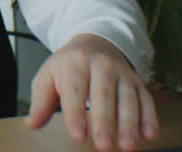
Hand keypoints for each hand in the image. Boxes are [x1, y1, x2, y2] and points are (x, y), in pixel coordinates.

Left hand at [24, 34, 157, 150]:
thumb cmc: (69, 65)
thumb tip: (32, 124)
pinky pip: (146, 99)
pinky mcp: (138, 82)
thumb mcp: (48, 75)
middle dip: (105, 121)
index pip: (75, 90)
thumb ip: (41, 101)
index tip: (78, 135)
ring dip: (129, 123)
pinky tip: (149, 134)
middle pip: (104, 95)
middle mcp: (101, 66)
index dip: (76, 114)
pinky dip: (149, 117)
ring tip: (128, 145)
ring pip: (128, 98)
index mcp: (75, 64)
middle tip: (103, 145)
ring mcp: (122, 73)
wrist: (96, 41)